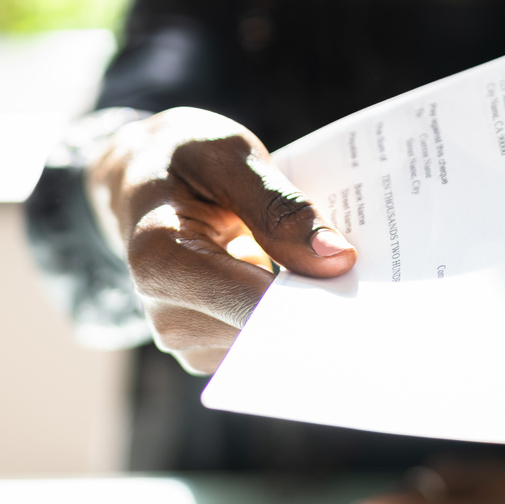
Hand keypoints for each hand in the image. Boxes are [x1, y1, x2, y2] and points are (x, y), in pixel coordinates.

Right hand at [89, 107, 355, 373]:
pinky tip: (304, 280)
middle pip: (265, 332)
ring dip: (307, 310)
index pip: (251, 302)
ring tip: (325, 264)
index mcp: (159, 260)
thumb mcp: (229, 155)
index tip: (363, 279)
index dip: (312, 294)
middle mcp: (165, 314)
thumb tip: (337, 257)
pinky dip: (292, 316)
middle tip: (364, 271)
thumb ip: (279, 205)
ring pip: (273, 345)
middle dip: (317, 302)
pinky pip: (266, 345)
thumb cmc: (184, 158)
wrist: (140, 180)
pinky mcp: (207, 348)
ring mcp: (186, 339)